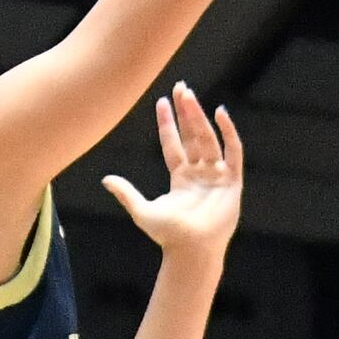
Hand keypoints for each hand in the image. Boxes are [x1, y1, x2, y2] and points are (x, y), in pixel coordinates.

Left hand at [99, 85, 243, 257]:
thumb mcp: (142, 211)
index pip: (173, 143)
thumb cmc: (169, 236)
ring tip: (190, 95)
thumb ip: (126, 193)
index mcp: (180, 178)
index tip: (162, 101)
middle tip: (181, 87)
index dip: (167, 123)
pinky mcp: (232, 182)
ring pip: (208, 139)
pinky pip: (233, 152)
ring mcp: (216, 176)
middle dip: (186, 112)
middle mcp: (199, 174)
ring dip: (200, 117)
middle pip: (192, 136)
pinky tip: (220, 113)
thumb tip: (105, 179)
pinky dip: (228, 133)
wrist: (192, 251)